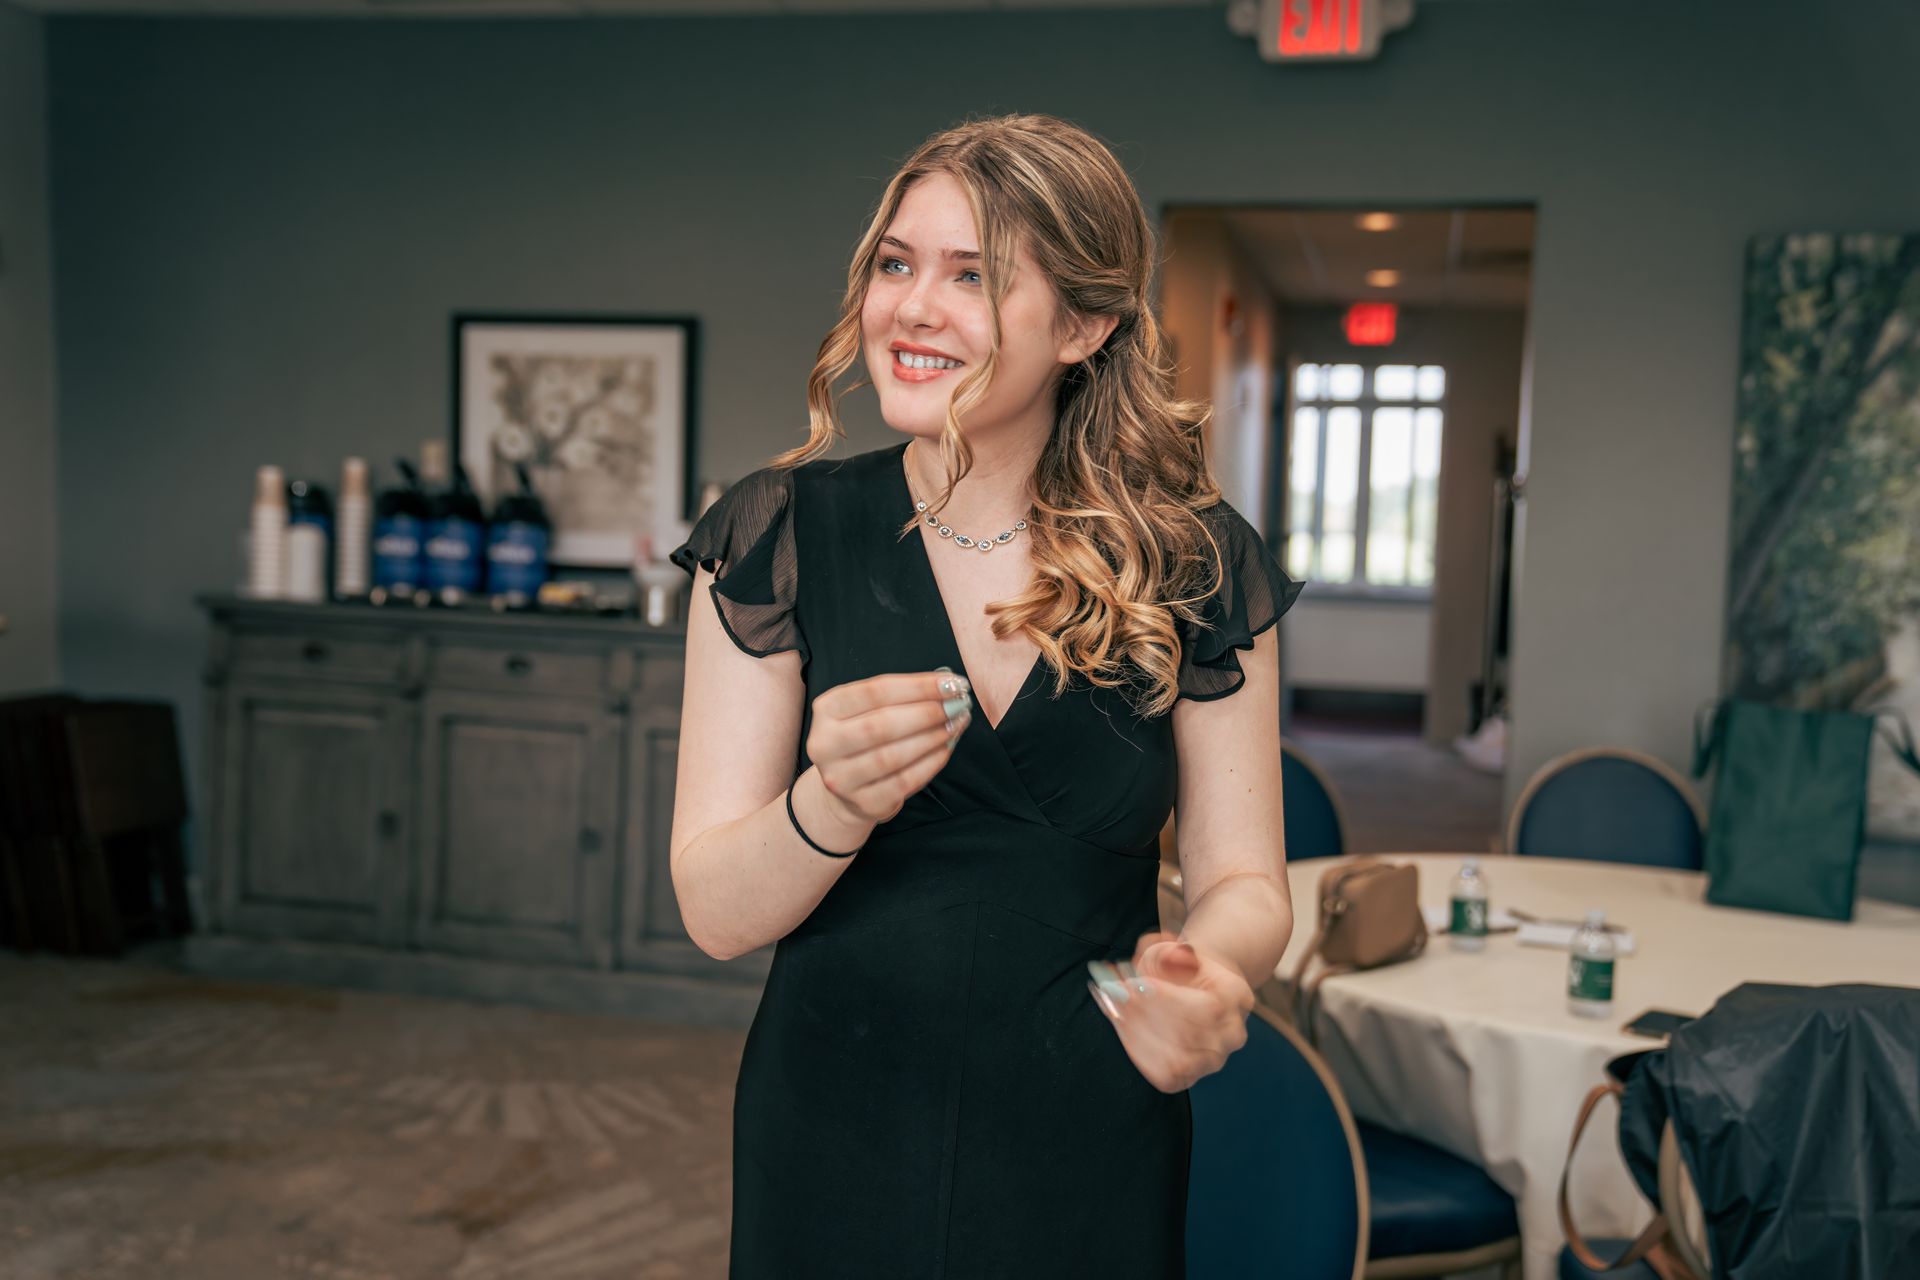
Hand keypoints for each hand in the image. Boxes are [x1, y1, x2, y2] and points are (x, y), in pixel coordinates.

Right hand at [805, 669, 972, 829]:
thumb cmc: (866, 739)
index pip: (875, 691)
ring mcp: (840, 777)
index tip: (952, 683)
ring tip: (956, 724)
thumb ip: (902, 696)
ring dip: (932, 738)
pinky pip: (904, 782)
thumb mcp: (870, 710)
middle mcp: (825, 743)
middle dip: (927, 712)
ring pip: (893, 756)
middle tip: (958, 705)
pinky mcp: (862, 802)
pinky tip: (946, 748)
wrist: (848, 788)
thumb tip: (948, 684)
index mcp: (827, 709)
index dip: (918, 686)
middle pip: (882, 724)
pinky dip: (930, 763)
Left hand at [1087, 930, 1253, 1092]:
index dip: (1168, 999)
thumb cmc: (1178, 969)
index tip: (1134, 984)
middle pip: (1189, 1035)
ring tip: (1114, 1008)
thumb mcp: (1171, 949)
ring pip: (1176, 1059)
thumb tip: (1171, 958)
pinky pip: (1165, 1075)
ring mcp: (1214, 1059)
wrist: (1190, 989)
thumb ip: (1167, 951)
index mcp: (1236, 996)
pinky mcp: (1191, 1077)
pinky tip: (1123, 1028)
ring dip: (1138, 1034)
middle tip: (1114, 994)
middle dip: (1145, 1015)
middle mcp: (1232, 1032)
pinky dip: (1139, 1053)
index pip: (1208, 1008)